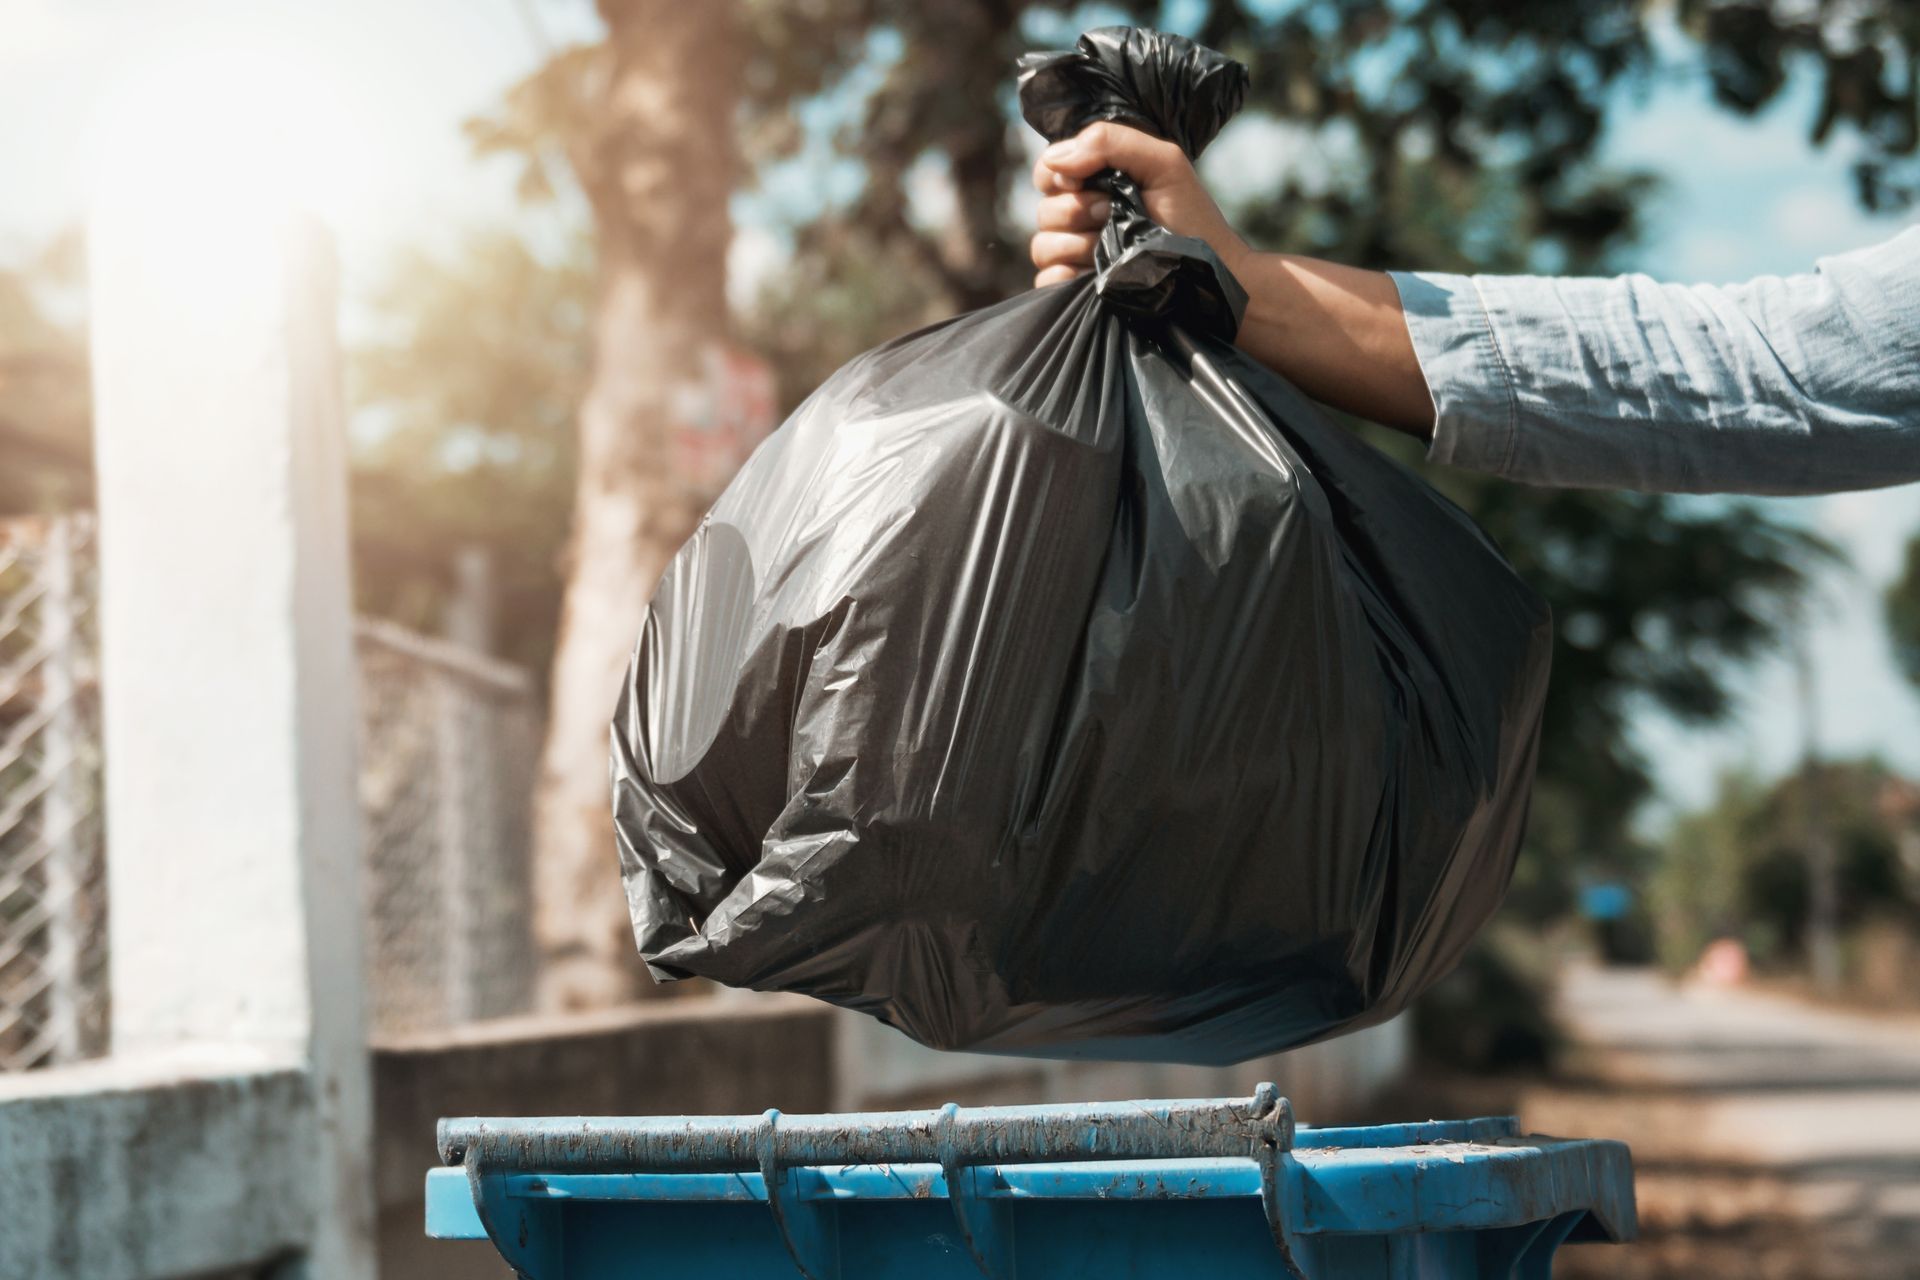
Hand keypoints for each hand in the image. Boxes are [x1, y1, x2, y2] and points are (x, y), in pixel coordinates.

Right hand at [1029, 122, 1249, 287]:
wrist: (1209, 273)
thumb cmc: (1192, 218)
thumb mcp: (1163, 163)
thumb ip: (1110, 142)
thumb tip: (1057, 159)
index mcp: (1093, 183)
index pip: (1048, 169)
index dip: (1059, 174)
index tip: (1089, 182)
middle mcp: (1079, 218)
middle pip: (1044, 209)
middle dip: (1077, 211)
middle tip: (1112, 214)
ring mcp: (1075, 257)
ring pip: (1042, 245)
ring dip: (1077, 245)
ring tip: (1114, 249)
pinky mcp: (1076, 291)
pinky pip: (1047, 281)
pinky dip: (1065, 277)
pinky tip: (1094, 276)